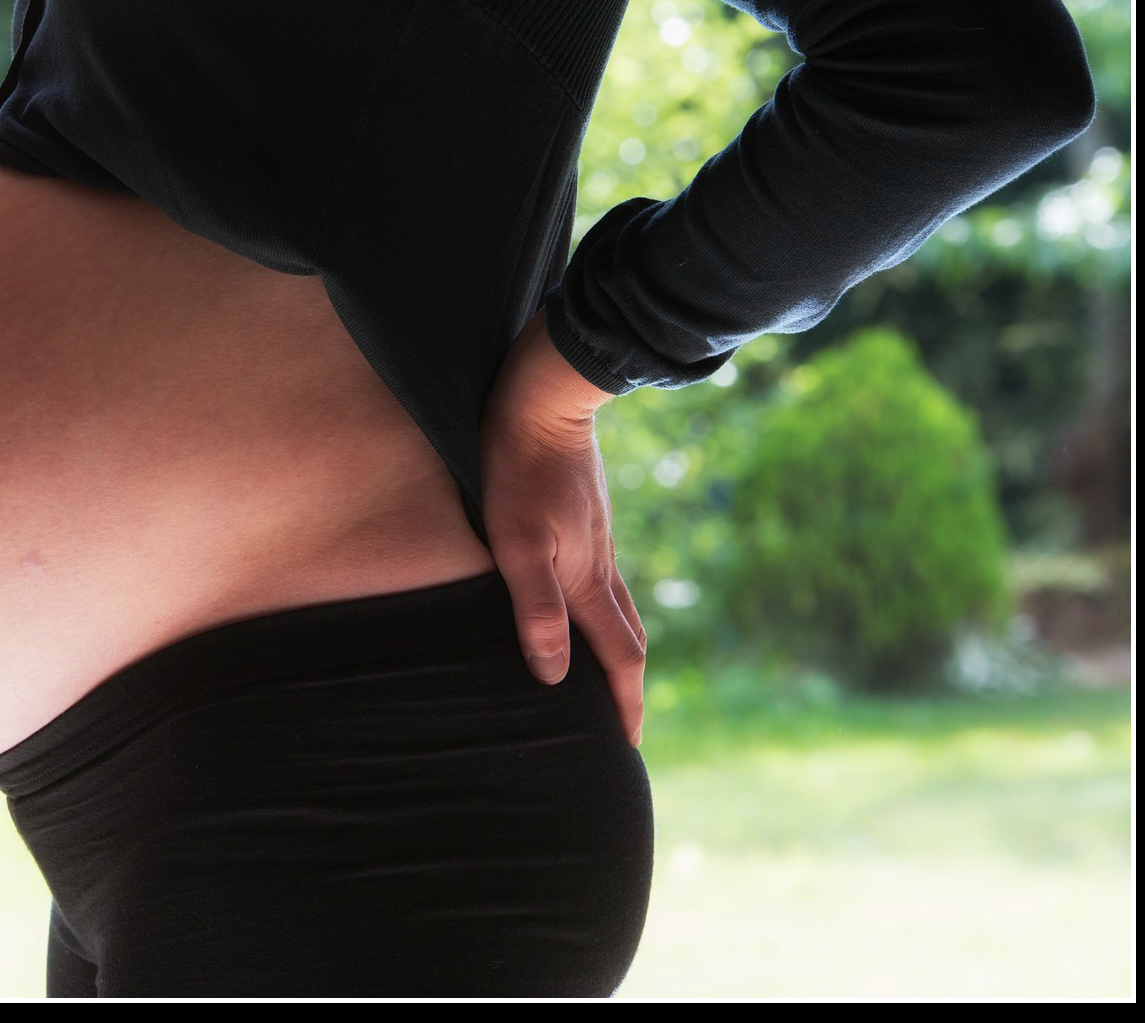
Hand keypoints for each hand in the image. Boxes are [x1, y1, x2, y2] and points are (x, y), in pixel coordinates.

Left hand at [479, 308, 645, 747]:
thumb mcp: (516, 544)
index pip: (618, 656)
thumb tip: (556, 676)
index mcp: (589, 578)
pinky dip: (599, 609)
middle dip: (628, 685)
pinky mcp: (584, 515)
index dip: (623, 703)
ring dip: (614, 647)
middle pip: (627, 636)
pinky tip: (579, 604)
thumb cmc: (517, 470)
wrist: (542, 399)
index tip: (625, 746)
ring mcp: (597, 537)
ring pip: (615, 605)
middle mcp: (602, 563)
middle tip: (622, 724)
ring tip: (603, 675)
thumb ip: (536, 609)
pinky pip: (601, 577)